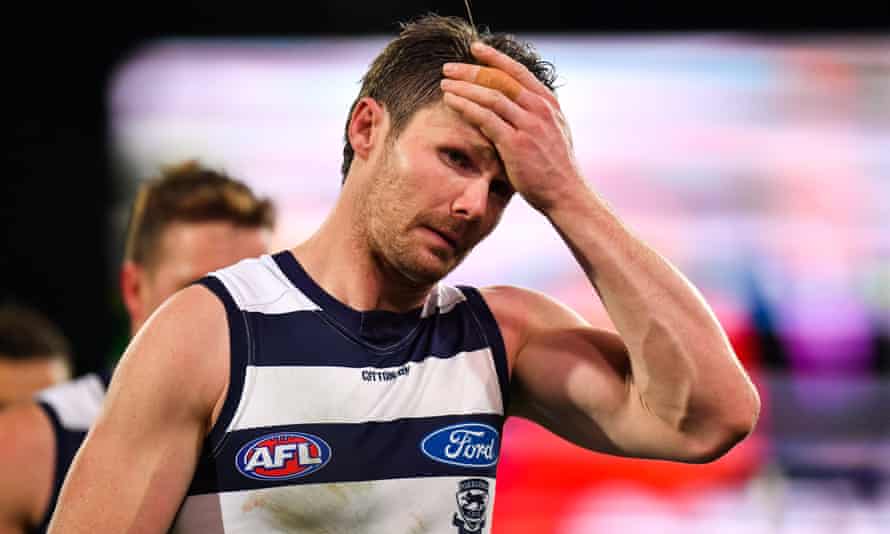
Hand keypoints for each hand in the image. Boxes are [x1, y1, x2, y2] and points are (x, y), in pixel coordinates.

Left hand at [440, 41, 585, 212]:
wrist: (565, 193)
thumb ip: (537, 115)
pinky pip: (485, 118)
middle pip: (500, 80)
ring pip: (490, 96)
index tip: (475, 49)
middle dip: (471, 70)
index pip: (518, 72)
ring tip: (444, 84)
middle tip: (449, 68)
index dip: (495, 57)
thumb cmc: (556, 168)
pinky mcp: (515, 143)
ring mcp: (529, 125)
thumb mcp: (554, 132)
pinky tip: (451, 102)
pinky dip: (465, 106)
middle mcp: (539, 109)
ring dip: (464, 87)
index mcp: (548, 103)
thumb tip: (519, 104)